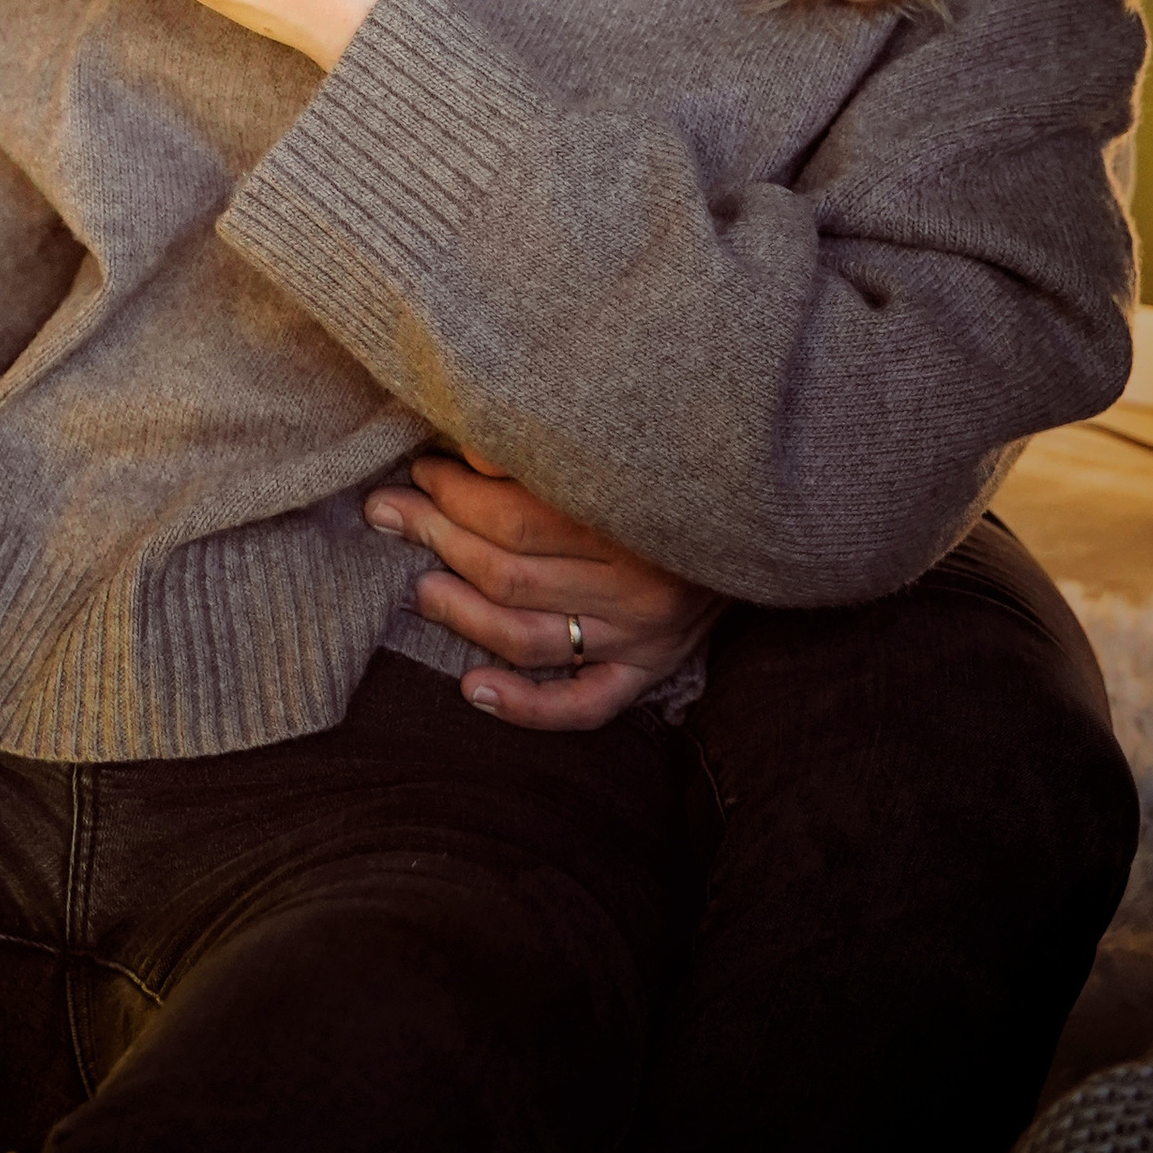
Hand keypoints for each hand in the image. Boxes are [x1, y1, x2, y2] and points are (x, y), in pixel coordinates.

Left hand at [365, 450, 725, 729]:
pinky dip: (524, 706)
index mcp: (629, 516)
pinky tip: (471, 690)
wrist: (763, 517)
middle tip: (389, 513)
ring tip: (417, 588)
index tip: (419, 470)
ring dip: (461, 614)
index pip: (514, 515)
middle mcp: (638, 585)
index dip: (453, 493)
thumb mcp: (623, 445)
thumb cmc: (676, 470)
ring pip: (529, 637)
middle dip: (437, 537)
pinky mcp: (650, 673)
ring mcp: (643, 637)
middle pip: (510, 572)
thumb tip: (467, 447)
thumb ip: (547, 446)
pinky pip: (583, 707)